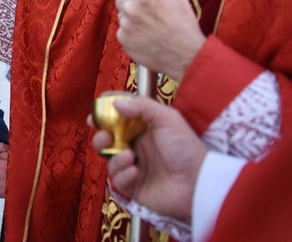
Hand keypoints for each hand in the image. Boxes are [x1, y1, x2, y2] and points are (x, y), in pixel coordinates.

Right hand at [88, 97, 206, 219]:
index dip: (104, 118)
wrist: (198, 182)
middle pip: (108, 141)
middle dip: (101, 138)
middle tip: (105, 138)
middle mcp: (137, 148)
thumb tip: (115, 103)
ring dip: (116, 158)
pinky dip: (123, 175)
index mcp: (143, 130)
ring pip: (110, 161)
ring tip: (131, 157)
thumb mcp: (167, 119)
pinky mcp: (134, 188)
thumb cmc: (185, 147)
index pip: (117, 121)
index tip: (94, 116)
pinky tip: (136, 172)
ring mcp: (135, 168)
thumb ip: (142, 106)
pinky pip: (118, 181)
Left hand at [115, 0, 204, 81]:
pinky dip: (131, 32)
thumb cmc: (184, 27)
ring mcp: (125, 25)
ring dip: (131, 17)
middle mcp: (132, 8)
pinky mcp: (123, 40)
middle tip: (147, 10)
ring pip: (122, 15)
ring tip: (150, 25)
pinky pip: (123, 30)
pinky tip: (146, 36)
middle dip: (132, 1)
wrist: (186, 56)